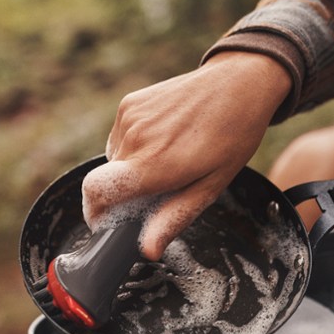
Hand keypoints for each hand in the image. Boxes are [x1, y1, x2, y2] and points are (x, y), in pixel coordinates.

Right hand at [82, 51, 291, 259]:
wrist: (238, 83)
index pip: (97, 193)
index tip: (109, 221)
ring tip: (167, 158)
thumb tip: (147, 250)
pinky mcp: (131, 102)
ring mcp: (130, 116)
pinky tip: (164, 138)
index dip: (95, 213)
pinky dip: (134, 146)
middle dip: (125, 192)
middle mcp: (134, 138)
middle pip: (106, 179)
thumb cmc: (232, 137)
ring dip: (131, 167)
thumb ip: (173, 217)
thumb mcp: (210, 186)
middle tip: (160, 187)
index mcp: (154, 163)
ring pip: (113, 158)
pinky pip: (120, 136)